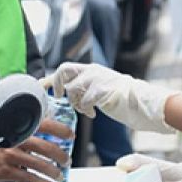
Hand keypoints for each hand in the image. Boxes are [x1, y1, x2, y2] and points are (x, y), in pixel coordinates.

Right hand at [0, 119, 69, 181]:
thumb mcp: (5, 126)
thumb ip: (23, 126)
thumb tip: (46, 128)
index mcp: (17, 126)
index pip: (45, 124)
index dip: (61, 130)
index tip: (70, 135)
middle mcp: (16, 140)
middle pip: (46, 147)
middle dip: (61, 155)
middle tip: (66, 160)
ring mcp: (11, 155)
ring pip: (40, 165)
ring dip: (54, 172)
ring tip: (59, 175)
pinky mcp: (6, 171)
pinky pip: (29, 179)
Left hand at [47, 63, 173, 132]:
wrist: (141, 103)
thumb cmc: (121, 99)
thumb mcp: (99, 88)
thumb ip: (84, 87)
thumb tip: (67, 93)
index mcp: (91, 69)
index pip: (65, 68)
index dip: (50, 78)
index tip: (40, 86)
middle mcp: (92, 71)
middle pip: (63, 70)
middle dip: (58, 85)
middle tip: (61, 98)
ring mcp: (98, 79)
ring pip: (72, 89)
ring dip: (75, 102)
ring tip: (86, 109)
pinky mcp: (103, 90)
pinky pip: (85, 101)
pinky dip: (86, 109)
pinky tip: (93, 113)